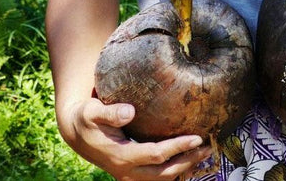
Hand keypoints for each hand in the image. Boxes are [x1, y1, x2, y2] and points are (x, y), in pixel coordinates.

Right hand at [58, 96, 211, 179]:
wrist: (77, 134)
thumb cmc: (87, 119)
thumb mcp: (92, 111)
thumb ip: (110, 112)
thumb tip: (130, 111)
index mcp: (120, 155)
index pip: (155, 155)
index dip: (177, 147)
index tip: (197, 137)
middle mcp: (127, 170)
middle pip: (164, 173)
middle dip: (188, 162)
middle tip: (207, 149)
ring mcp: (130, 175)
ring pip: (163, 179)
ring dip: (184, 168)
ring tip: (203, 154)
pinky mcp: (133, 173)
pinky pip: (158, 177)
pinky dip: (175, 170)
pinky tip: (188, 158)